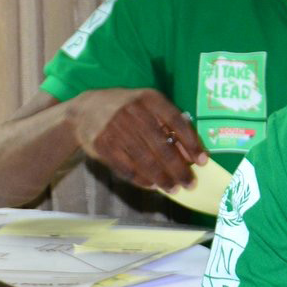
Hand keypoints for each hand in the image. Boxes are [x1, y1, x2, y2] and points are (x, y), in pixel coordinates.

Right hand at [66, 89, 206, 191]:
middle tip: (189, 183)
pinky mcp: (102, 145)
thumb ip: (168, 124)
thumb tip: (189, 153)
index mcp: (148, 98)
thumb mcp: (146, 106)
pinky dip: (141, 179)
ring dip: (162, 178)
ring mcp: (115, 128)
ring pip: (144, 160)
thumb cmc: (125, 109)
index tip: (202, 162)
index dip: (191, 143)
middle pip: (161, 146)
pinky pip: (126, 167)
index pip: (176, 121)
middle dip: (178, 168)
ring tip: (173, 188)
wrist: (84, 110)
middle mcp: (132, 111)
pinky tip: (152, 185)